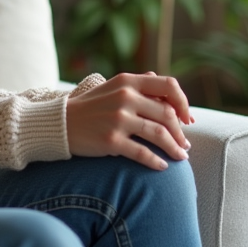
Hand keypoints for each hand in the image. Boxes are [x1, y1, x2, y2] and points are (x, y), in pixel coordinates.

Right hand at [64, 72, 192, 169]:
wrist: (60, 123)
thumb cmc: (90, 107)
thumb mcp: (111, 87)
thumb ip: (137, 84)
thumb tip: (160, 79)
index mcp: (128, 81)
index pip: (169, 86)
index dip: (183, 103)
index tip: (187, 119)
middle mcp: (125, 97)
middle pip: (167, 114)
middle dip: (181, 133)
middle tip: (185, 144)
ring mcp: (117, 119)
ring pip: (158, 134)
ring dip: (174, 148)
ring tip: (181, 157)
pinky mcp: (110, 140)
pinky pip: (142, 153)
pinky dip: (156, 161)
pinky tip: (163, 167)